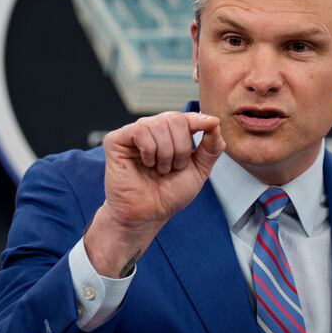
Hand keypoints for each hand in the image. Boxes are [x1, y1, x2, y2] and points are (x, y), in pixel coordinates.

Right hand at [85, 112, 224, 276]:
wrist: (148, 215)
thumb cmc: (168, 196)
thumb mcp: (199, 171)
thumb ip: (211, 148)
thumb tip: (215, 123)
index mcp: (170, 135)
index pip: (186, 117)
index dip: (199, 119)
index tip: (212, 123)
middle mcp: (152, 131)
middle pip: (175, 118)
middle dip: (181, 148)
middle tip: (173, 168)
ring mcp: (133, 134)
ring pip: (158, 124)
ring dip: (165, 153)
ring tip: (159, 170)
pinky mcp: (116, 140)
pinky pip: (141, 131)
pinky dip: (149, 150)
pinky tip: (146, 163)